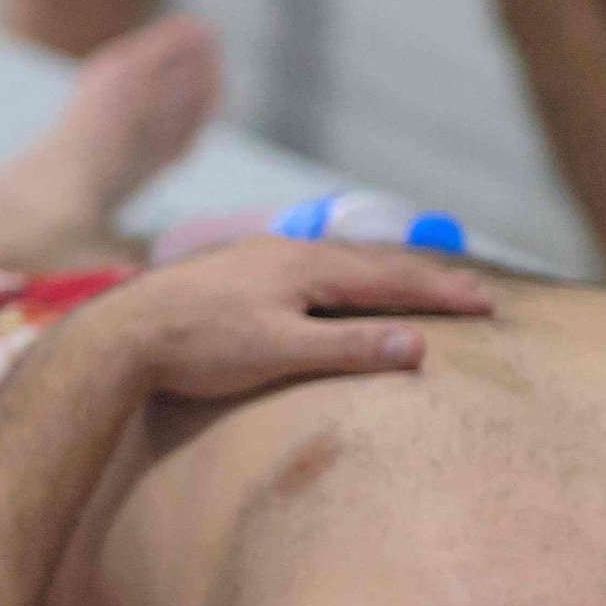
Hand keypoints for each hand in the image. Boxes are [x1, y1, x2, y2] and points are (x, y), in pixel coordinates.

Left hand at [79, 238, 492, 400]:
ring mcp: (257, 260)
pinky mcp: (233, 274)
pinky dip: (342, 278)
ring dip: (383, 274)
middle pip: (371, 262)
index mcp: (306, 267)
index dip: (443, 292)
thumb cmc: (196, 348)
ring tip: (415, 285)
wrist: (116, 336)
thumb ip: (348, 349)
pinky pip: (307, 269)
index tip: (490, 303)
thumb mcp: (278, 353)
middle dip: (424, 278)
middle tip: (472, 291)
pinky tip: (334, 289)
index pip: (392, 278)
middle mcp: (286, 252)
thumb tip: (421, 347)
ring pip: (337, 262)